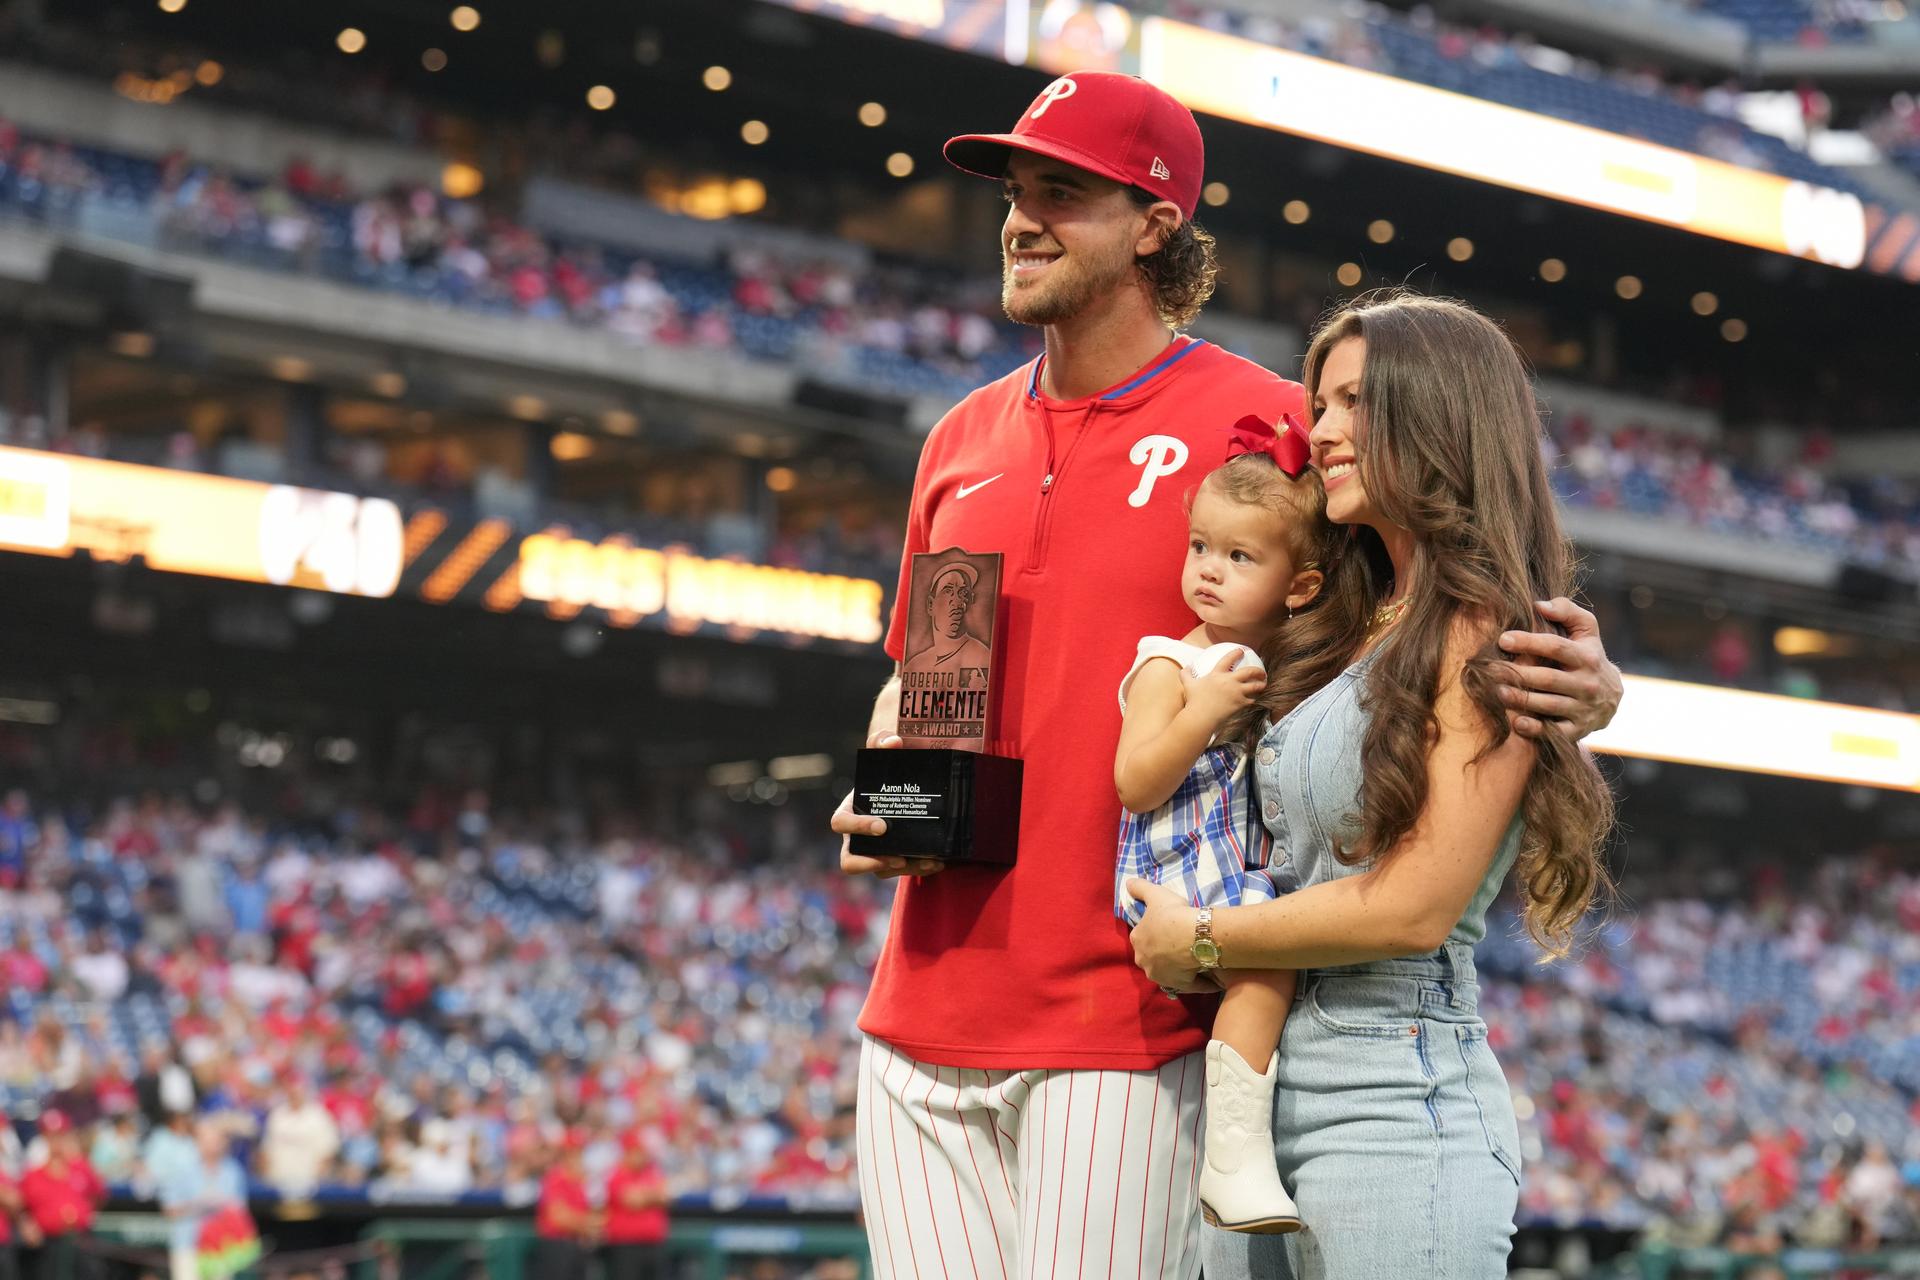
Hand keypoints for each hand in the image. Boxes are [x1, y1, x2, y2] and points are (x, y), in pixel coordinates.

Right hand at [832, 730, 944, 879]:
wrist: (901, 790)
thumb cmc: (886, 774)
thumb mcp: (883, 755)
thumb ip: (882, 742)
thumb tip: (893, 742)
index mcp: (848, 812)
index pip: (839, 824)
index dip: (856, 828)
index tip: (882, 826)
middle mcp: (856, 837)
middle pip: (849, 861)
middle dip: (870, 863)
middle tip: (898, 857)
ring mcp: (873, 852)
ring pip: (880, 870)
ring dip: (904, 868)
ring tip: (927, 860)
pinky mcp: (891, 860)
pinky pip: (899, 870)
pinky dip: (919, 868)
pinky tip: (938, 862)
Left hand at [1122, 878, 1209, 992]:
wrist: (1195, 935)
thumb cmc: (1173, 914)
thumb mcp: (1156, 895)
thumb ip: (1140, 888)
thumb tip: (1127, 883)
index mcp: (1137, 939)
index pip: (1143, 936)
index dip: (1156, 932)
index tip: (1169, 928)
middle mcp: (1144, 961)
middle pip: (1153, 956)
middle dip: (1163, 952)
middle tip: (1181, 943)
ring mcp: (1160, 976)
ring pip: (1169, 972)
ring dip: (1178, 968)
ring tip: (1194, 959)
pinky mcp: (1179, 986)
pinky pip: (1190, 984)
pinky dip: (1199, 982)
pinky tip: (1209, 977)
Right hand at [1179, 657, 1265, 732]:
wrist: (1201, 717)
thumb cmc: (1194, 701)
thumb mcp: (1188, 684)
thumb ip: (1186, 674)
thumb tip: (1185, 667)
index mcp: (1217, 674)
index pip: (1229, 659)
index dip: (1236, 653)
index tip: (1242, 651)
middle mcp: (1229, 681)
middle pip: (1249, 671)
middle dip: (1258, 670)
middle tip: (1261, 672)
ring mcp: (1236, 692)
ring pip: (1255, 686)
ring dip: (1261, 684)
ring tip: (1263, 684)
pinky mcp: (1241, 703)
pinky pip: (1253, 699)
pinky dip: (1256, 698)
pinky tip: (1258, 698)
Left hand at [1496, 598, 1621, 741]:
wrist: (1612, 696)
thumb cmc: (1588, 655)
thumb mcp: (1586, 630)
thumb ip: (1566, 611)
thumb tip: (1540, 606)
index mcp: (1586, 657)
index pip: (1556, 647)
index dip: (1528, 642)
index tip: (1503, 639)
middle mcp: (1586, 684)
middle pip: (1547, 679)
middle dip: (1517, 674)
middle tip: (1489, 670)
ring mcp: (1583, 708)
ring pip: (1548, 705)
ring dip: (1520, 699)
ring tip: (1496, 691)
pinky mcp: (1578, 730)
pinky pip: (1556, 732)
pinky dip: (1536, 729)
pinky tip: (1517, 722)